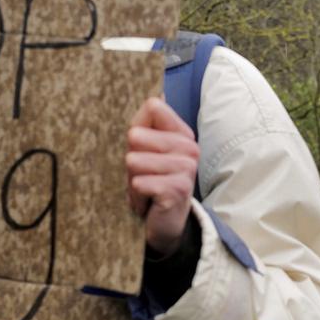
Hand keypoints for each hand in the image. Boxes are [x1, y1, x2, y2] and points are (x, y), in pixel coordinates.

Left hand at [126, 97, 198, 255]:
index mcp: (182, 134)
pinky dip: (136, 196)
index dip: (136, 127)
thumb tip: (156, 94)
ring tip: (145, 189)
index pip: (152, 107)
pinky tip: (147, 201)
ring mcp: (186, 168)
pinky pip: (140, 183)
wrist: (164, 224)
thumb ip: (145, 124)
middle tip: (142, 175)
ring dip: (132, 180)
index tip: (140, 147)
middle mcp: (189, 148)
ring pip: (134, 160)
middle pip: (136, 134)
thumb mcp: (144, 152)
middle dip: (130, 160)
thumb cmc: (151, 184)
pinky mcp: (177, 189)